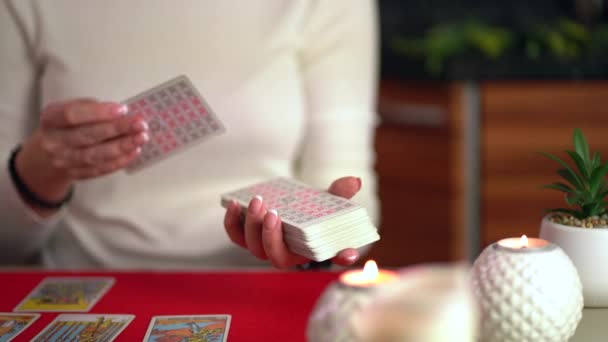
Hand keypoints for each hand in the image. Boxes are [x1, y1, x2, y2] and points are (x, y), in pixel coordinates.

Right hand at [16, 99, 148, 210]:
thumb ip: (91, 108)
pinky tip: (134, 151)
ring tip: (140, 138)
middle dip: (117, 129)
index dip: (99, 112)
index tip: (122, 110)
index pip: (72, 115)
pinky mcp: (75, 174)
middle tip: (139, 124)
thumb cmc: (65, 127)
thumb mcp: (69, 109)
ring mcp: (63, 160)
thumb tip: (120, 112)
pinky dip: (119, 161)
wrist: (46, 155)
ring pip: (95, 155)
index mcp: (50, 119)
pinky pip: (99, 169)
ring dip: (122, 146)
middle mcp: (54, 141)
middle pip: (87, 136)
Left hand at [224, 176, 361, 268]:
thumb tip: (354, 181)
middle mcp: (285, 254)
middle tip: (274, 214)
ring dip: (252, 225)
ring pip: (253, 246)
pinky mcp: (246, 236)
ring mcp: (263, 246)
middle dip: (270, 236)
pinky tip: (235, 203)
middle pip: (274, 255)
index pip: (328, 257)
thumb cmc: (308, 210)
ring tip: (257, 202)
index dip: (339, 257)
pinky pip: (235, 234)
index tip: (349, 252)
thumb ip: (339, 193)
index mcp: (309, 251)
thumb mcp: (326, 200)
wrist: (288, 207)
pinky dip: (232, 221)